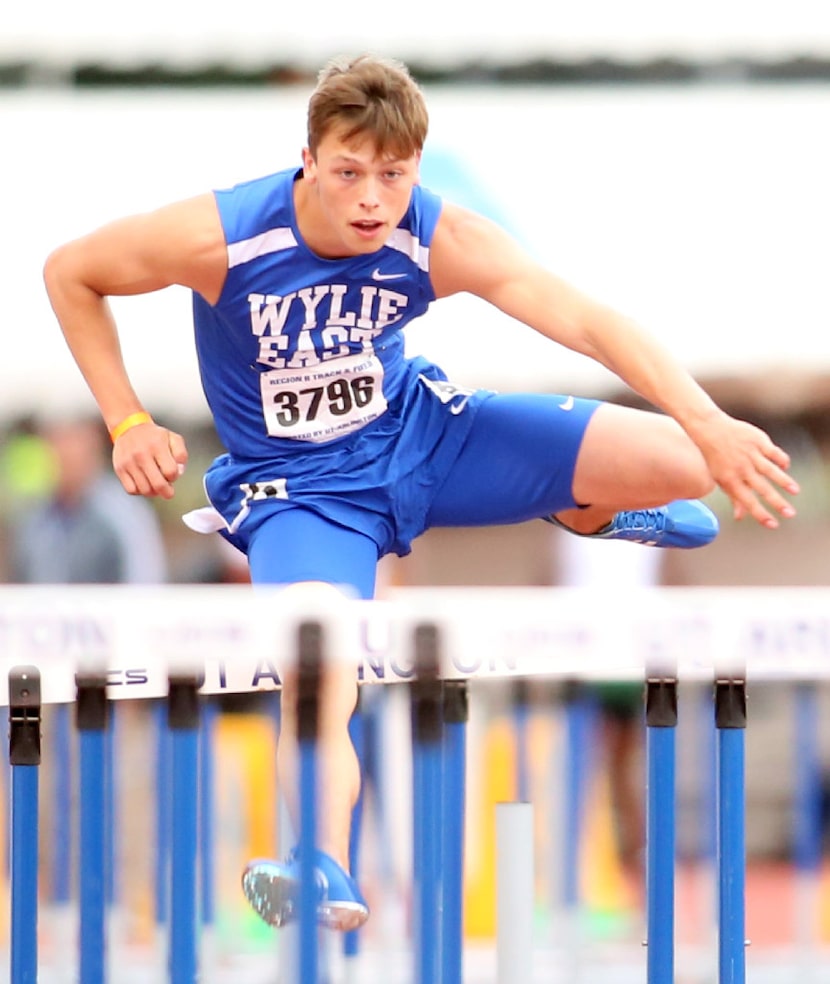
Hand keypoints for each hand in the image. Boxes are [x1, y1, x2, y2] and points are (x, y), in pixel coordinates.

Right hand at [112, 420, 187, 498]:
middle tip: (168, 492)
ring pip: (145, 489)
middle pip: (158, 484)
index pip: (171, 472)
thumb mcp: (173, 438)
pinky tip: (144, 484)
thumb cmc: (153, 436)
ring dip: (154, 492)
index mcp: (157, 446)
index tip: (173, 475)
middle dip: (167, 492)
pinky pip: (131, 489)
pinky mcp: (120, 469)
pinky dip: (139, 491)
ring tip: (156, 486)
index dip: (175, 477)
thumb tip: (179, 471)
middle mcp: (142, 455)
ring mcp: (129, 463)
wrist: (129, 428)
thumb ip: (181, 454)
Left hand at [692, 411, 798, 528]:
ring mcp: (750, 454)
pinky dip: (781, 460)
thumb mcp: (720, 478)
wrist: (710, 429)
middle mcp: (741, 468)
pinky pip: (773, 452)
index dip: (760, 514)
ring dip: (784, 481)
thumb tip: (739, 517)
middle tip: (790, 514)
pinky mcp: (758, 440)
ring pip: (770, 470)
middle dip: (777, 502)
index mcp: (730, 480)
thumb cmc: (716, 458)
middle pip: (762, 488)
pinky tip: (786, 466)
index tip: (773, 525)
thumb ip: (733, 497)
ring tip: (795, 492)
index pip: (747, 501)